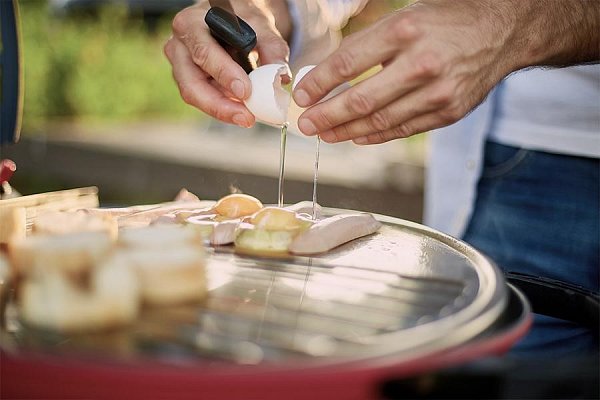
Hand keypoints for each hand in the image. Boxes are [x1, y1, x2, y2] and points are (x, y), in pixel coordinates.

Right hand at [164, 1, 290, 126]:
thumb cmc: (240, 18)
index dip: (224, 74)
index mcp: (191, 23)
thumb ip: (272, 47)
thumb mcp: (259, 23)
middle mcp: (179, 46)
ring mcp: (180, 66)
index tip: (245, 91)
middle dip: (219, 105)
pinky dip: (223, 107)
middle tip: (246, 118)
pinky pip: (203, 99)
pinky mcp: (188, 81)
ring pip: (194, 95)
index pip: (204, 53)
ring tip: (247, 118)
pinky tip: (242, 112)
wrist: (230, 19)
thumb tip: (281, 77)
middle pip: (192, 83)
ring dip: (222, 110)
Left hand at [292, 0, 520, 144]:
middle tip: (305, 125)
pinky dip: (374, 135)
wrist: (502, 32)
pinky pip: (402, 129)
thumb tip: (327, 76)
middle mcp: (421, 63)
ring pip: (379, 121)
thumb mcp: (404, 18)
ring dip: (345, 131)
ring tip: (324, 134)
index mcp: (404, 30)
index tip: (301, 96)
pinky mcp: (448, 112)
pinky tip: (355, 136)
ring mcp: (437, 92)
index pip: (348, 63)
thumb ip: (368, 46)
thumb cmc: (446, 21)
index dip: (319, 84)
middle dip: (326, 116)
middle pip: (360, 100)